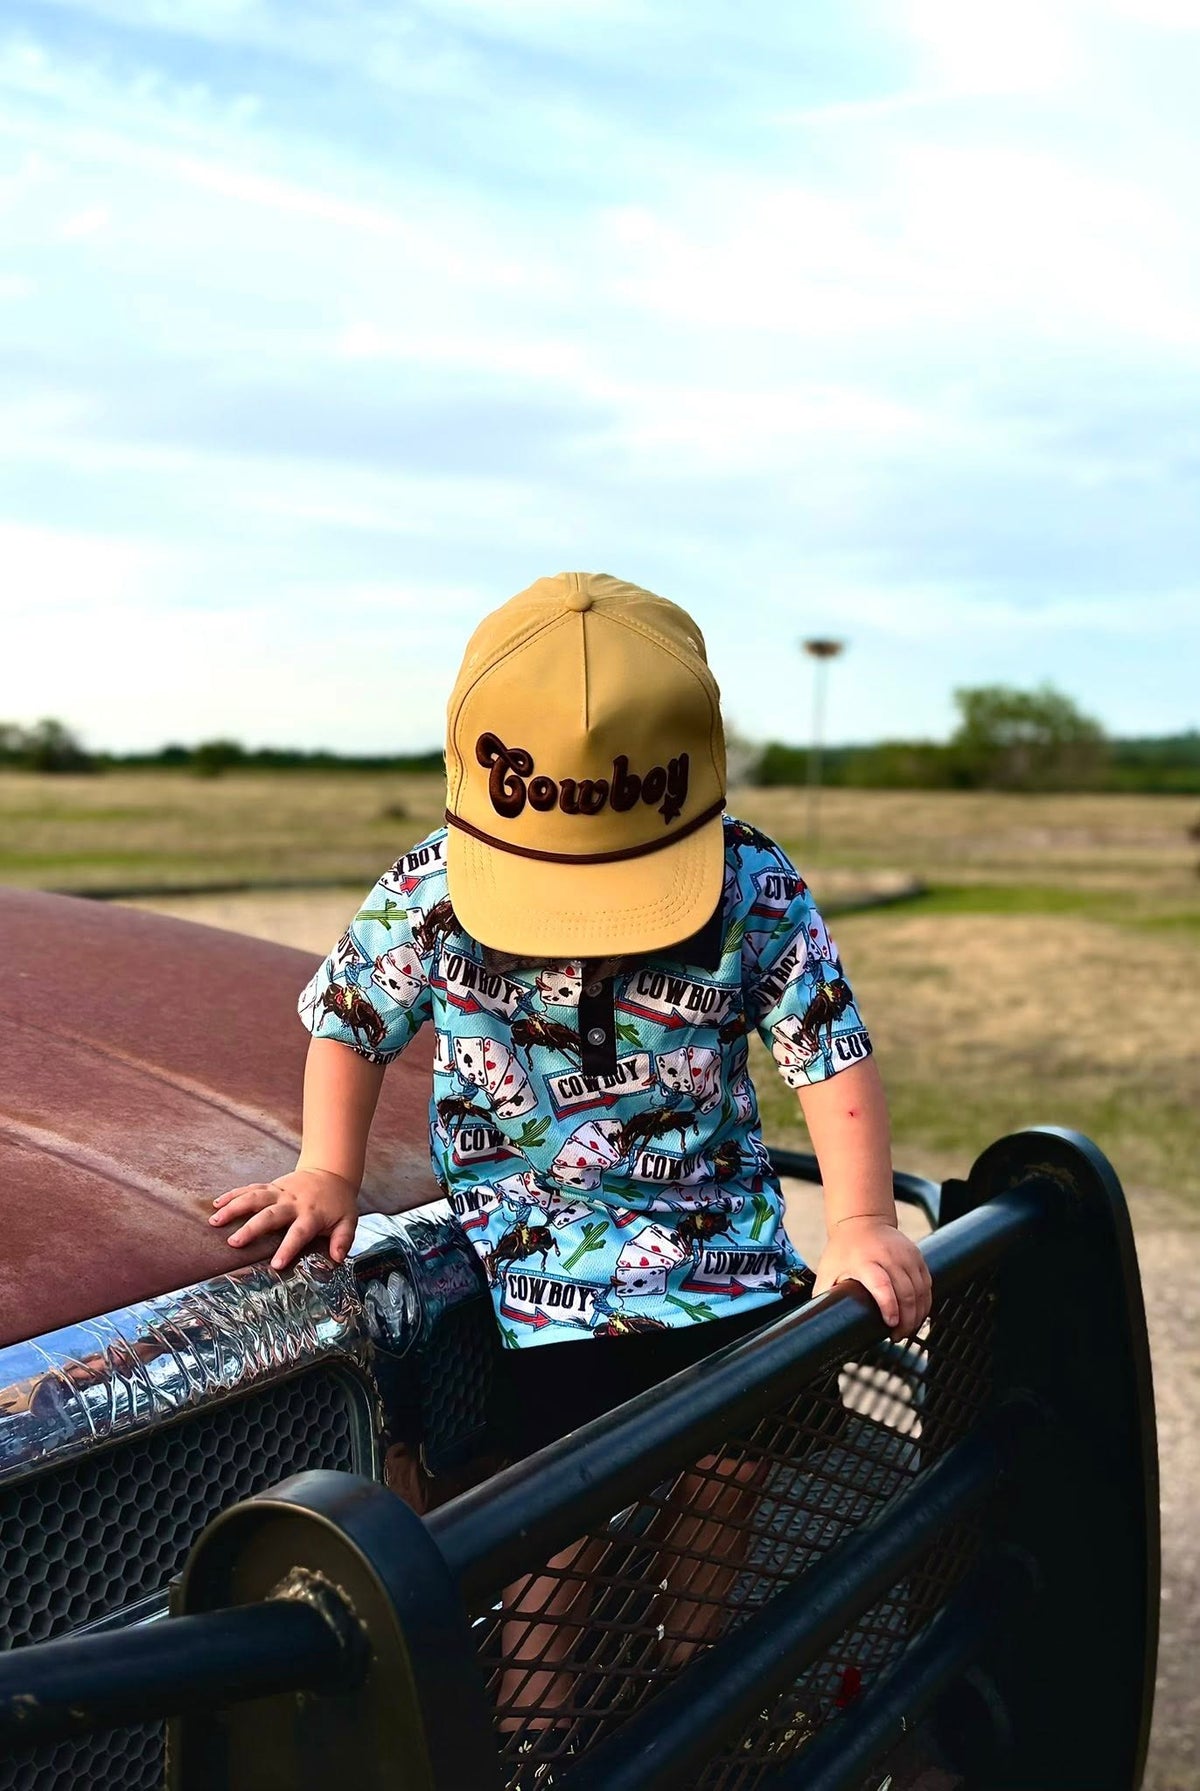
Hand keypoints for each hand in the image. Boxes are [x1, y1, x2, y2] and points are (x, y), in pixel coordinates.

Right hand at [210, 1168, 358, 1271]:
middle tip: (234, 1243)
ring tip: (215, 1221)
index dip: (288, 1248)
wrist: (331, 1173)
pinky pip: (250, 1189)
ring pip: (254, 1197)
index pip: (299, 1233)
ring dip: (234, 1207)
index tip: (275, 1265)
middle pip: (270, 1215)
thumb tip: (337, 1258)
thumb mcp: (348, 1221)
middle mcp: (293, 1203)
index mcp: (311, 1215)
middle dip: (252, 1228)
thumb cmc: (338, 1204)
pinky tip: (216, 1205)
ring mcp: (280, 1192)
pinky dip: (233, 1195)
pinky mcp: (271, 1186)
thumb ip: (343, 1239)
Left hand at [813, 1218, 932, 1339]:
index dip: (889, 1306)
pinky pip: (927, 1284)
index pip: (882, 1285)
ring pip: (920, 1290)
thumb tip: (818, 1322)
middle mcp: (889, 1257)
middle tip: (898, 1336)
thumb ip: (824, 1294)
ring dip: (917, 1314)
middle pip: (905, 1292)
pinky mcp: (917, 1256)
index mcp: (865, 1261)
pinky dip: (925, 1303)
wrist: (862, 1221)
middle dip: (906, 1319)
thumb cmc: (843, 1251)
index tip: (890, 1324)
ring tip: (907, 1330)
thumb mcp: (828, 1270)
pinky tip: (917, 1315)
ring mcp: (906, 1255)